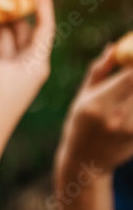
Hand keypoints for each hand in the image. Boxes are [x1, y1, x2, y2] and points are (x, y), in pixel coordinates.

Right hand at [56, 43, 132, 176]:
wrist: (86, 162)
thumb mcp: (82, 96)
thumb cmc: (80, 123)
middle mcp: (115, 119)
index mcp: (95, 105)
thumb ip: (99, 71)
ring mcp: (130, 131)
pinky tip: (129, 103)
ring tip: (127, 95)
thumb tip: (114, 47)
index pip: (129, 78)